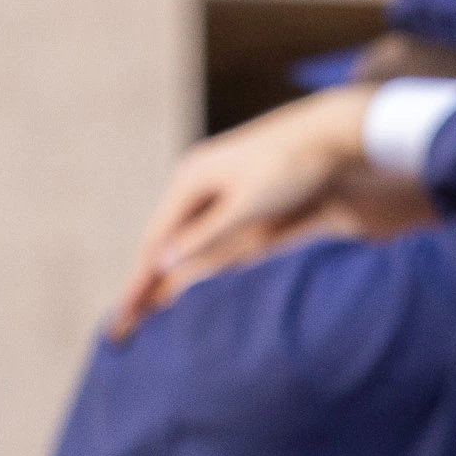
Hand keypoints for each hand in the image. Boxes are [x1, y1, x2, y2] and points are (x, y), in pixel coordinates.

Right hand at [110, 88, 391, 334]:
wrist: (331, 135)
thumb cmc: (291, 167)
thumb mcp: (246, 205)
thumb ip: (205, 236)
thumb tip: (162, 264)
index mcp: (191, 180)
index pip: (155, 241)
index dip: (138, 280)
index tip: (124, 314)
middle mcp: (195, 181)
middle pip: (161, 240)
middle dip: (142, 280)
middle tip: (125, 320)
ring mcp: (214, 186)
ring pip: (178, 237)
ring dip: (162, 271)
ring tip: (145, 305)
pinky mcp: (234, 192)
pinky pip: (199, 231)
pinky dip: (187, 256)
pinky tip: (183, 272)